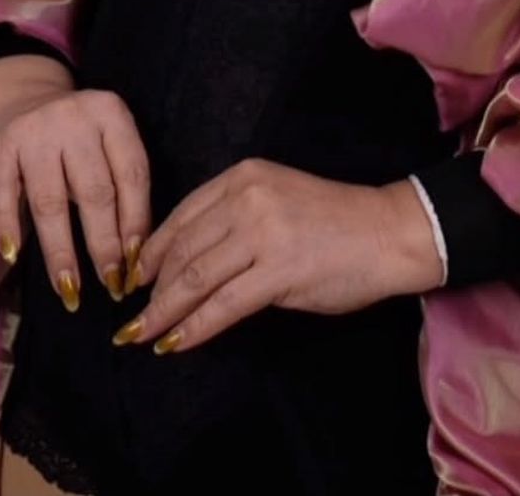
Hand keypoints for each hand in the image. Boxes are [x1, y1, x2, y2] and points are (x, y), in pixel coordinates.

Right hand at [0, 55, 153, 312]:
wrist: (17, 97)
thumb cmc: (71, 136)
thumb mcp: (103, 142)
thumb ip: (118, 182)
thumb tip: (135, 254)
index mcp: (111, 114)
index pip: (132, 174)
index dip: (137, 223)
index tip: (138, 264)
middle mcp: (75, 118)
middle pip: (96, 192)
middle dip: (105, 245)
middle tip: (111, 285)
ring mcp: (34, 131)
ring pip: (52, 202)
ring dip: (62, 252)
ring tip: (70, 290)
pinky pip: (4, 196)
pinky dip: (9, 228)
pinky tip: (14, 256)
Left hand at [113, 157, 442, 355]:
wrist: (386, 233)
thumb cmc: (333, 221)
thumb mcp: (275, 202)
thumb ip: (233, 222)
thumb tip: (186, 265)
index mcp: (243, 176)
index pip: (181, 216)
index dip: (150, 253)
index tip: (133, 279)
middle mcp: (247, 197)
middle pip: (183, 248)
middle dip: (152, 288)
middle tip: (133, 317)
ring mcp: (262, 232)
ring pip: (195, 277)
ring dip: (163, 311)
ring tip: (143, 335)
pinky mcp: (278, 270)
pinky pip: (222, 305)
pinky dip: (193, 327)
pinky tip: (174, 343)